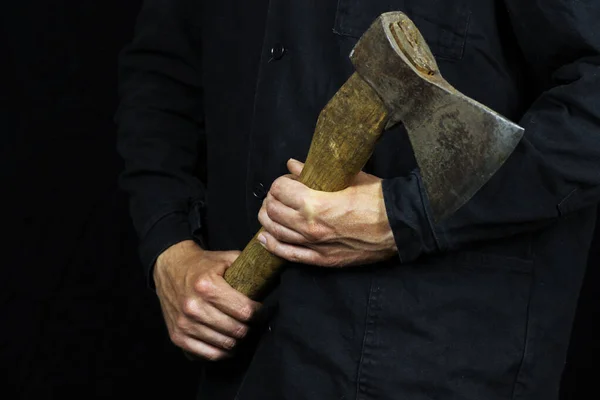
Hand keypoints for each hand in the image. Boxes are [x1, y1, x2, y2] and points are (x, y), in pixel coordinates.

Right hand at [153, 240, 260, 360]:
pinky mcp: (178, 336)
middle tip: (250, 320)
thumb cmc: (202, 265)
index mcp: (207, 286)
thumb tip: (272, 279)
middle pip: (237, 330)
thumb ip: (249, 267)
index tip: (260, 309)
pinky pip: (209, 355)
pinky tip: (226, 341)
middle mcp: (194, 306)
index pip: (245, 311)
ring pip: (226, 344)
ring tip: (239, 329)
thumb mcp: (226, 258)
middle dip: (249, 326)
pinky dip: (222, 351)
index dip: (259, 312)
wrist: (169, 268)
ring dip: (237, 339)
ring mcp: (184, 324)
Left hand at [257, 159, 397, 267]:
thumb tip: (292, 164)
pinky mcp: (322, 260)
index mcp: (314, 203)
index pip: (280, 190)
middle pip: (272, 211)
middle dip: (271, 199)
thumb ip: (315, 172)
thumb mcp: (347, 178)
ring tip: (270, 212)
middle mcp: (308, 226)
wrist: (399, 226)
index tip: (286, 181)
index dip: (279, 183)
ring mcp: (314, 245)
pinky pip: (288, 254)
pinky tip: (265, 238)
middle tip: (278, 195)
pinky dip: (273, 245)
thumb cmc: (376, 198)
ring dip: (267, 219)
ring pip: (275, 232)